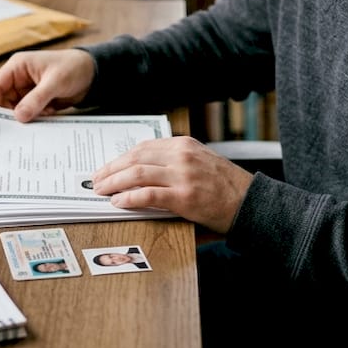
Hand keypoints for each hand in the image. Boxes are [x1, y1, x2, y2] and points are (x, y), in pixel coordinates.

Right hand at [0, 49, 95, 122]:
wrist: (93, 74)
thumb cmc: (73, 68)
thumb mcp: (54, 82)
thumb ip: (36, 99)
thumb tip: (19, 117)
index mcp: (17, 67)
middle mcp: (19, 79)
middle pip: (4, 101)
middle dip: (11, 114)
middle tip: (17, 129)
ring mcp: (27, 91)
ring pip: (16, 110)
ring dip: (26, 117)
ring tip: (38, 120)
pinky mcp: (36, 101)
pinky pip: (29, 113)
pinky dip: (35, 118)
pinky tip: (46, 118)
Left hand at [92, 136, 253, 232]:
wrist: (252, 203)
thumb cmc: (226, 187)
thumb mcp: (200, 162)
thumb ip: (174, 162)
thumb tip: (139, 173)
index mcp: (184, 144)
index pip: (142, 147)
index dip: (120, 158)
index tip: (106, 167)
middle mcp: (182, 155)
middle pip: (135, 158)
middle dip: (111, 169)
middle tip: (96, 180)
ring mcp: (183, 175)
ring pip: (137, 173)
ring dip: (114, 183)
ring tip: (101, 192)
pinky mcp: (184, 196)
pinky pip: (148, 194)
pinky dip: (129, 198)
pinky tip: (118, 202)